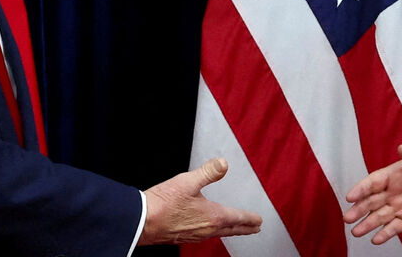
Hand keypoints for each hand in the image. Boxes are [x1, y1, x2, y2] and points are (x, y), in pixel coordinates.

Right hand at [139, 158, 262, 243]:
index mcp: (212, 216)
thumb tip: (223, 163)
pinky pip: (206, 236)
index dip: (250, 219)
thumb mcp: (188, 181)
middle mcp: (207, 229)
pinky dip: (215, 232)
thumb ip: (208, 172)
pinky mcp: (184, 237)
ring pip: (219, 234)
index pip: (238, 218)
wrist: (142, 221)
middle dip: (245, 228)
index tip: (259, 220)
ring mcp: (195, 235)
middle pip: (232, 229)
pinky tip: (209, 230)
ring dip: (231, 231)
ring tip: (236, 229)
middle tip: (255, 228)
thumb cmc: (163, 203)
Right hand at [342, 144, 401, 244]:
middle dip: (359, 210)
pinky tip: (376, 240)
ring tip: (356, 232)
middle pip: (371, 202)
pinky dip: (385, 233)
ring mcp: (399, 206)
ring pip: (380, 216)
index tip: (350, 197)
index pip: (373, 182)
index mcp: (393, 175)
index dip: (361, 189)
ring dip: (368, 224)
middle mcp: (392, 192)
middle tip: (348, 218)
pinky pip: (394, 227)